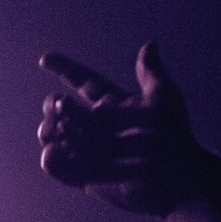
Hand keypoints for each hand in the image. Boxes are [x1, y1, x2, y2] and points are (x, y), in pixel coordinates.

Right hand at [37, 42, 202, 215]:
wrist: (176, 177)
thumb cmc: (175, 135)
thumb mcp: (164, 97)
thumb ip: (150, 72)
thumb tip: (150, 44)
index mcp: (111, 105)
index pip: (83, 82)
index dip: (64, 69)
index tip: (44, 59)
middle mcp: (96, 127)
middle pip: (59, 107)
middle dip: (54, 105)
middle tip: (65, 106)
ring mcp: (87, 151)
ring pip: (50, 133)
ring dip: (53, 129)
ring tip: (69, 133)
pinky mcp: (84, 176)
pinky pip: (52, 164)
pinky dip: (52, 157)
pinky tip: (61, 152)